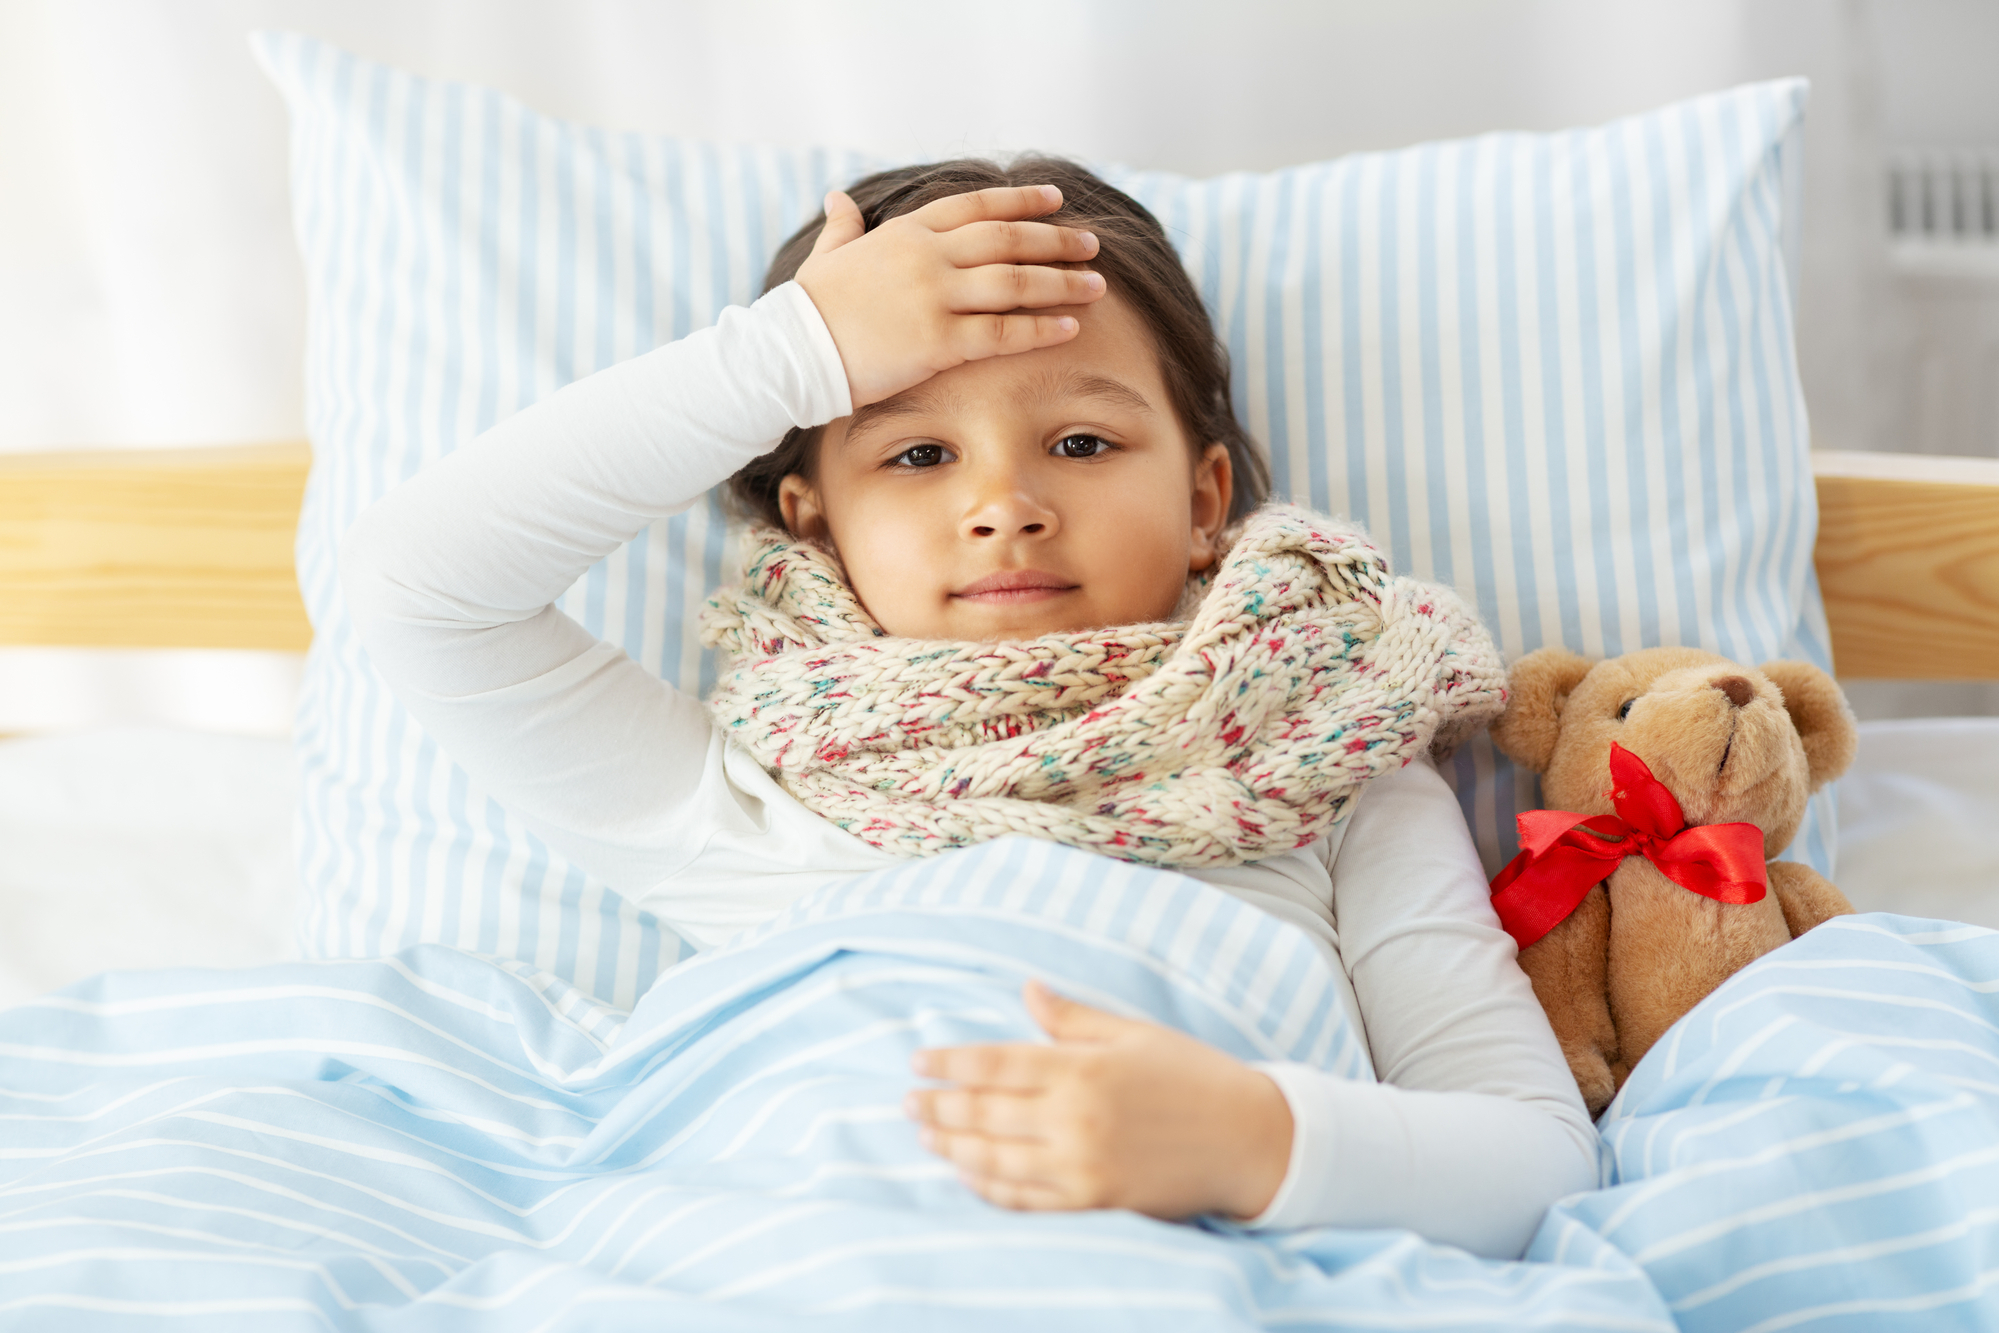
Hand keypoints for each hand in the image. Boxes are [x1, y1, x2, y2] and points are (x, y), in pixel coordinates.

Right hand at [793, 185, 1106, 408]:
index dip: (1020, 201)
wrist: (792, 351)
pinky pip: (1003, 332)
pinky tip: (1070, 328)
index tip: (1055, 199)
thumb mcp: (827, 256)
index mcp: (905, 232)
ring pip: (1015, 283)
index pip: (976, 206)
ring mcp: (935, 297)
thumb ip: (843, 227)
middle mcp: (927, 256)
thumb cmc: (808, 308)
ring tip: (1096, 285)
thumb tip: (837, 198)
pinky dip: (1041, 329)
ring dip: (1062, 282)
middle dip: (1057, 239)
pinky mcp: (939, 341)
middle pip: (1008, 239)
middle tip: (1092, 244)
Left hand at [905, 980, 1293, 1220]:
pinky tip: (969, 1176)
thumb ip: (1072, 1018)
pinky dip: (990, 1189)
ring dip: (954, 1148)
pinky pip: (1026, 1200)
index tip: (917, 1061)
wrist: (1251, 1139)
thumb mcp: (1133, 1033)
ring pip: (996, 1159)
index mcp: (1083, 1067)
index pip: (994, 1063)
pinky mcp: (1095, 1202)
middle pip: (984, 1113)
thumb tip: (1026, 987)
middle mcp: (1076, 1117)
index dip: (948, 1064)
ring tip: (927, 1136)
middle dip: (939, 1107)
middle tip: (907, 1102)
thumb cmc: (1195, 1075)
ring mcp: (1083, 1165)